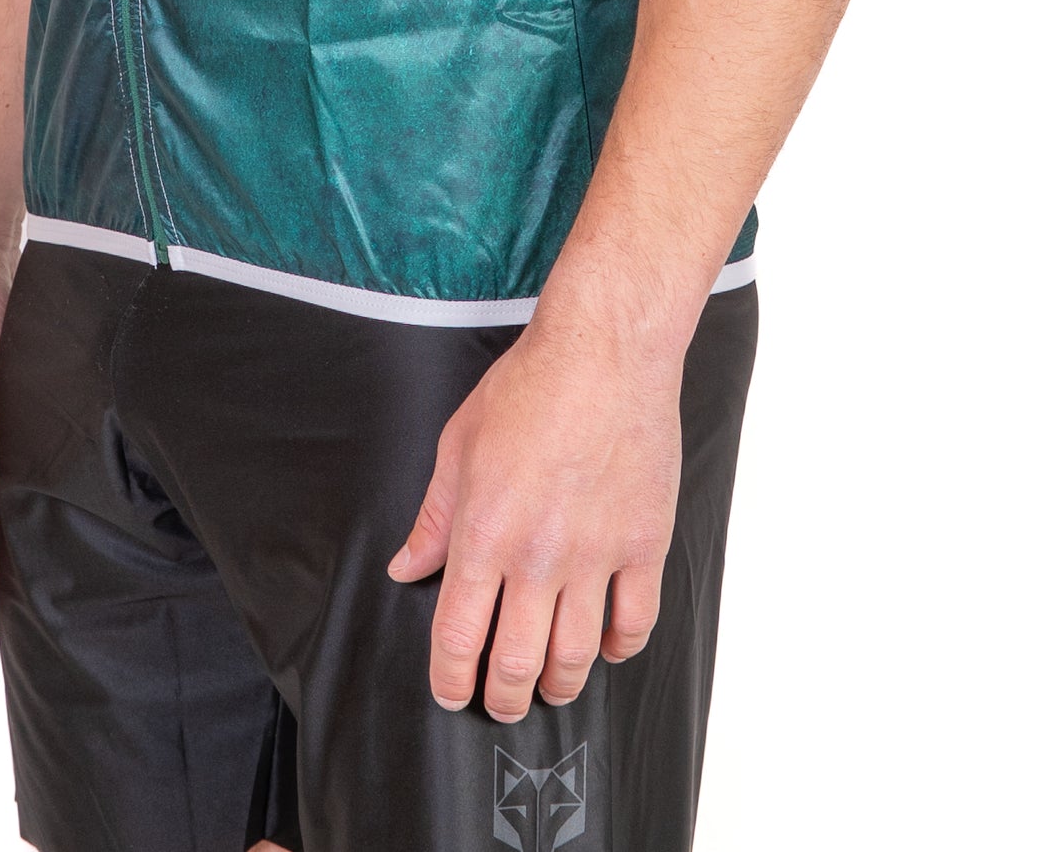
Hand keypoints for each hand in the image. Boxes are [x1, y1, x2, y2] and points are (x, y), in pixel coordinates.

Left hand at [386, 307, 683, 719]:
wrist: (603, 351)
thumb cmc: (528, 388)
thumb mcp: (459, 444)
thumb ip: (434, 517)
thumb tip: (407, 567)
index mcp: (485, 532)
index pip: (459, 637)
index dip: (451, 679)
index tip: (451, 692)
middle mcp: (539, 555)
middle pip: (518, 662)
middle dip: (503, 696)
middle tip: (501, 700)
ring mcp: (597, 554)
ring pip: (577, 656)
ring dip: (559, 684)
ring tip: (550, 686)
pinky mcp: (644, 544)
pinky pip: (635, 622)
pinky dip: (618, 647)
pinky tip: (605, 644)